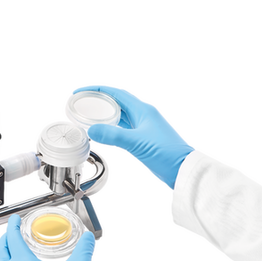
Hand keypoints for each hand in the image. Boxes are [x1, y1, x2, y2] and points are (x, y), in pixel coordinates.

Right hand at [72, 85, 194, 189]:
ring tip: (84, 117)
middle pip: (114, 102)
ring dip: (101, 116)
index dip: (95, 90)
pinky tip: (99, 135)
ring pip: (117, 116)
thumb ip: (113, 136)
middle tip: (79, 105)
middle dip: (96, 102)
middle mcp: (141, 115)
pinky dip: (108, 130)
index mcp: (142, 110)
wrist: (182, 170)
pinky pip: (120, 130)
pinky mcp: (140, 139)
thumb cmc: (166, 153)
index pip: (115, 92)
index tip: (79, 92)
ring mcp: (141, 127)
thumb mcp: (137, 143)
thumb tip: (91, 130)